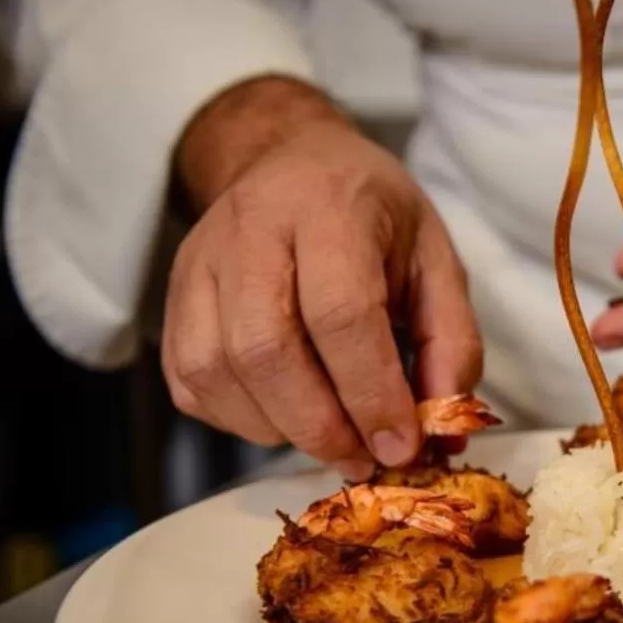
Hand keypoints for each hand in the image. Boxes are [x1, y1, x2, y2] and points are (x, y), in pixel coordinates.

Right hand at [161, 78, 480, 479]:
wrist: (288, 162)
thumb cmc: (372, 218)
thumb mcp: (436, 262)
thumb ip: (450, 344)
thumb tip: (445, 431)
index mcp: (328, 209)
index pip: (340, 314)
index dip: (370, 393)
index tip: (401, 446)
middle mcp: (249, 231)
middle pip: (267, 350)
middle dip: (322, 426)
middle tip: (365, 460)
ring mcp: (197, 266)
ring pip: (218, 372)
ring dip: (281, 429)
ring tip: (333, 438)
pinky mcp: (171, 303)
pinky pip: (192, 384)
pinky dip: (241, 420)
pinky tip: (286, 417)